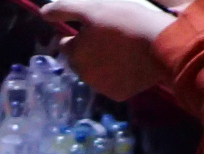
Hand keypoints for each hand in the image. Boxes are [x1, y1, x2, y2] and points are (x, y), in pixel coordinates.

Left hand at [45, 0, 174, 100]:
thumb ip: (64, 9)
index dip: (79, 33)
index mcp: (74, 53)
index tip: (96, 26)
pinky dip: (117, 75)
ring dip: (101, 63)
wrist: (160, 45)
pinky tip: (129, 63)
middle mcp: (82, 75)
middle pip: (79, 60)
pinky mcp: (117, 95)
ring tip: (121, 49)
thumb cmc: (124, 21)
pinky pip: (112, 83)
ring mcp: (100, 87)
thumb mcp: (92, 7)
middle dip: (88, 50)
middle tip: (110, 37)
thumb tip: (43, 13)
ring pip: (94, 72)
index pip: (66, 43)